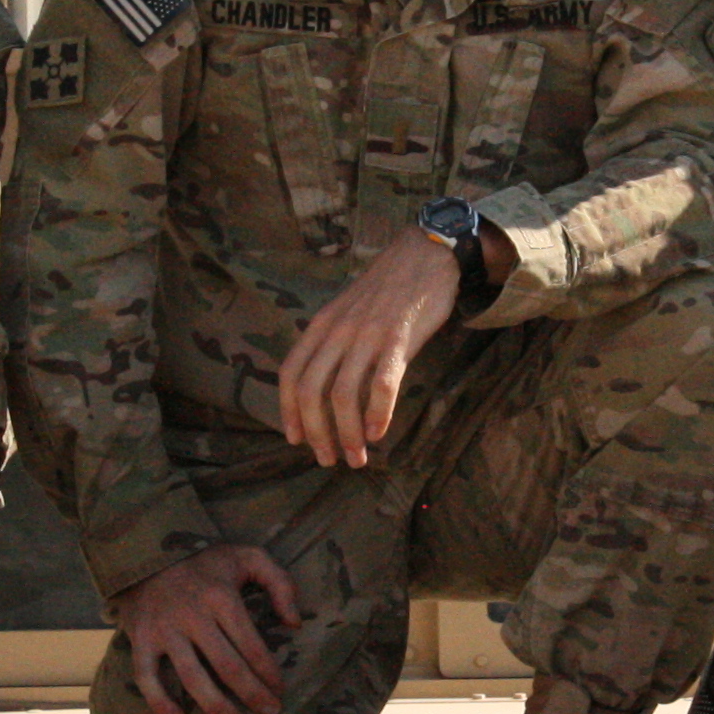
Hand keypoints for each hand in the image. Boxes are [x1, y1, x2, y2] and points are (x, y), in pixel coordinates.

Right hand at [109, 545, 300, 713]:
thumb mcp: (248, 557)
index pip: (251, 644)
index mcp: (221, 596)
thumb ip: (280, 583)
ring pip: (192, 677)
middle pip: (227, 665)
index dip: (268, 672)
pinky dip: (160, 703)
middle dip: (252, 693)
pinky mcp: (140, 640)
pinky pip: (147, 678)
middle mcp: (192, 615)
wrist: (146, 552)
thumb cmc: (204, 562)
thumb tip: (295, 623)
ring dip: (216, 706)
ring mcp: (164, 630)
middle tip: (270, 712)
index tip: (280, 690)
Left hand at [277, 232, 467, 467]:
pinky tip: (378, 433)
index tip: (296, 440)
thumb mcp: (347, 311)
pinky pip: (382, 383)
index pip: (291, 373)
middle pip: (312, 390)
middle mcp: (338, 330)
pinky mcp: (398, 338)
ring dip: (347, 433)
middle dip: (317, 432)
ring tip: (357, 456)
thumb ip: (334, 342)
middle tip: (329, 459)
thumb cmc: (389, 288)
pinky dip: (377, 413)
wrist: (425, 253)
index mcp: (322, 325)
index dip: (288, 411)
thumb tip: (326, 387)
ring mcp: (367, 334)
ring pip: (344, 394)